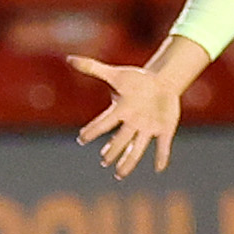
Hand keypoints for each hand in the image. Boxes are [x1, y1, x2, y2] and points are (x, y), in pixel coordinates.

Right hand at [70, 54, 187, 177]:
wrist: (161, 84)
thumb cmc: (135, 81)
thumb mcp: (116, 74)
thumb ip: (94, 68)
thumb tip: (69, 58)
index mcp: (121, 110)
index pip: (105, 122)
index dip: (93, 129)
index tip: (81, 138)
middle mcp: (133, 123)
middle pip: (121, 138)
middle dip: (113, 149)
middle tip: (104, 161)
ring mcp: (148, 128)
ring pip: (138, 147)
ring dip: (130, 160)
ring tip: (119, 174)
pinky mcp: (165, 130)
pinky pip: (163, 145)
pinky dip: (162, 156)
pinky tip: (159, 168)